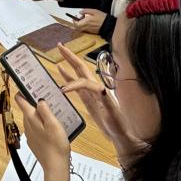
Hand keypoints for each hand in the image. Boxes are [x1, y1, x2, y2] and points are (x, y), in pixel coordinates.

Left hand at [14, 95, 70, 173]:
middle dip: (33, 102)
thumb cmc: (56, 144)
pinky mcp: (35, 142)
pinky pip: (35, 128)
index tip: (27, 84)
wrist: (55, 166)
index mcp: (31, 118)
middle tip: (45, 95)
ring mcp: (30, 135)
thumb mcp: (53, 123)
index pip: (21, 101)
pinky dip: (41, 124)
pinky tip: (51, 126)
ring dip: (38, 113)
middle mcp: (27, 126)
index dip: (22, 91)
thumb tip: (39, 100)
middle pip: (27, 109)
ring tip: (51, 110)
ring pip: (31, 119)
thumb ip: (45, 110)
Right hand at [56, 44, 145, 165]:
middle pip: (81, 68)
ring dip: (69, 62)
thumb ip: (108, 102)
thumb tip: (101, 89)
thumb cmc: (118, 126)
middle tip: (60, 46)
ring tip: (60, 52)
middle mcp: (95, 88)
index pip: (84, 81)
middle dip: (71, 57)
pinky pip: (76, 83)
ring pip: (78, 73)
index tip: (63, 90)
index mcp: (100, 91)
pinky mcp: (88, 98)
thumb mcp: (113, 115)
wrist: (120, 134)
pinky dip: (68, 76)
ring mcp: (91, 92)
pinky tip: (61, 70)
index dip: (73, 83)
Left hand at [70, 10, 105, 33]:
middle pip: (77, 27)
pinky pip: (85, 30)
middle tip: (79, 18)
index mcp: (86, 21)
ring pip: (81, 29)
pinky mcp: (91, 32)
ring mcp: (89, 30)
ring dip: (80, 25)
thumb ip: (86, 11)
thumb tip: (80, 12)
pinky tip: (88, 23)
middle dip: (77, 22)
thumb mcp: (94, 11)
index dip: (74, 20)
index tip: (75, 17)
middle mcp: (87, 26)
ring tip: (85, 20)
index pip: (76, 23)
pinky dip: (84, 27)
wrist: (109, 25)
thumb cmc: (102, 18)